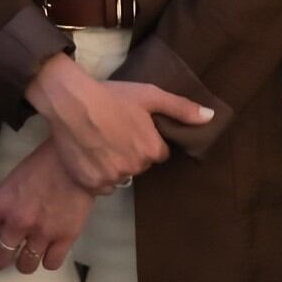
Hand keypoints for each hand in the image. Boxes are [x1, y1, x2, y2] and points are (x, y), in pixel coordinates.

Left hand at [0, 142, 96, 272]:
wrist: (78, 159)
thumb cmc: (46, 161)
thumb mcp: (15, 179)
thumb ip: (7, 203)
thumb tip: (3, 221)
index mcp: (2, 204)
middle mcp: (18, 223)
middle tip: (2, 259)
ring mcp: (42, 232)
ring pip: (25, 266)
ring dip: (25, 262)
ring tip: (29, 256)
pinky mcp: (65, 237)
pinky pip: (51, 263)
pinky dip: (50, 259)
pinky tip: (51, 251)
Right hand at [26, 54, 214, 192]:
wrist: (71, 102)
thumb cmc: (112, 96)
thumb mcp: (150, 95)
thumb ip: (182, 109)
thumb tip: (210, 117)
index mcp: (151, 149)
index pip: (159, 153)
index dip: (147, 140)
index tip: (134, 127)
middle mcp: (134, 168)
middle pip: (139, 164)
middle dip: (132, 152)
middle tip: (116, 131)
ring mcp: (111, 177)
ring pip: (120, 175)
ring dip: (114, 164)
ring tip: (101, 142)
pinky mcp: (90, 184)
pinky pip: (102, 186)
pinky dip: (98, 174)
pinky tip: (90, 155)